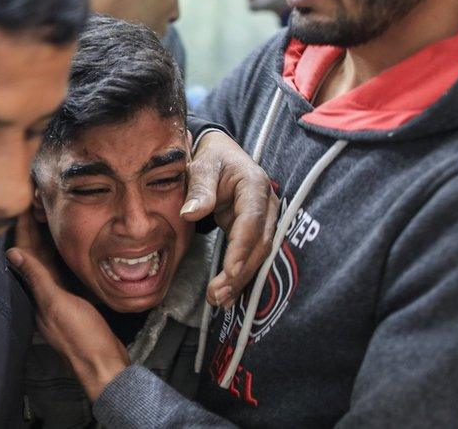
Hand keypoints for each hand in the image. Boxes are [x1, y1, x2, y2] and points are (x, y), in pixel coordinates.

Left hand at [7, 213, 128, 401]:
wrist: (105, 366)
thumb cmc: (82, 339)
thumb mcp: (58, 304)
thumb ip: (37, 279)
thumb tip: (12, 253)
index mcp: (36, 296)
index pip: (25, 256)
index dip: (22, 231)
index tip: (21, 207)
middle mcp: (44, 297)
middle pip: (35, 257)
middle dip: (32, 231)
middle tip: (33, 203)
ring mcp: (60, 301)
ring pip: (49, 265)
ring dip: (47, 242)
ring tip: (47, 218)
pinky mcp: (76, 304)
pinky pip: (64, 275)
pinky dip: (63, 259)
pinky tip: (68, 249)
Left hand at [183, 131, 278, 307]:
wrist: (221, 155)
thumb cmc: (211, 159)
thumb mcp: (201, 167)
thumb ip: (199, 189)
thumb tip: (190, 213)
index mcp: (254, 186)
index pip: (251, 221)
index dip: (242, 248)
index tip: (229, 271)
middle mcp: (267, 205)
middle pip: (259, 244)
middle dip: (241, 272)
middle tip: (218, 295)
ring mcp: (265, 220)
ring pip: (259, 255)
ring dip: (241, 280)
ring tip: (220, 300)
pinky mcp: (256, 231)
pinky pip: (252, 256)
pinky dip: (240, 276)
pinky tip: (228, 296)